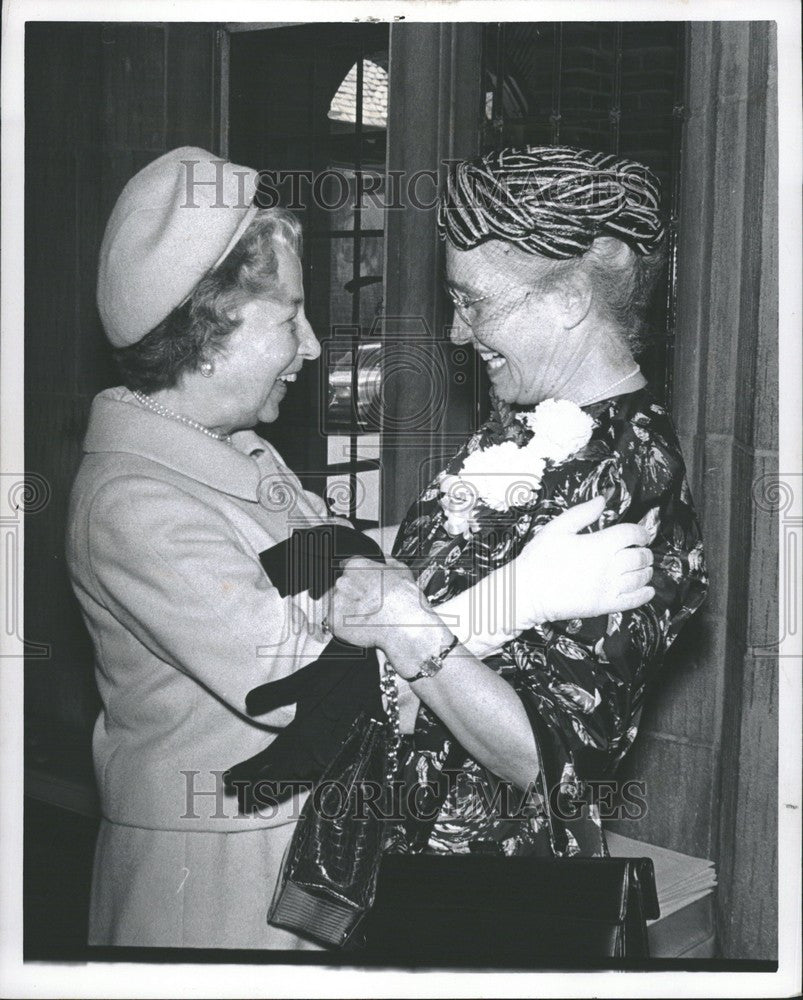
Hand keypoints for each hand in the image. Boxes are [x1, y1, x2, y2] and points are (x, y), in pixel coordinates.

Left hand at [329, 555, 438, 651]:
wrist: (404, 624)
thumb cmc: (404, 600)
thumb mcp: (402, 570)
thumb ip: (389, 562)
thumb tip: (386, 560)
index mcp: (356, 566)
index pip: (349, 568)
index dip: (358, 580)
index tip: (364, 588)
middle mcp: (343, 581)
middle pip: (342, 586)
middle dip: (352, 595)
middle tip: (368, 604)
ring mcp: (337, 601)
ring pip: (337, 604)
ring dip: (347, 609)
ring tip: (365, 617)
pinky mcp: (333, 621)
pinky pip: (334, 622)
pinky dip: (343, 625)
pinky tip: (359, 625)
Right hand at [511, 495, 654, 625]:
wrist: (527, 592)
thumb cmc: (538, 559)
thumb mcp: (557, 528)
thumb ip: (582, 513)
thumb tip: (602, 500)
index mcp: (599, 544)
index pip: (631, 534)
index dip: (640, 532)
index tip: (640, 534)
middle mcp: (608, 566)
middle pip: (640, 556)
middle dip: (645, 552)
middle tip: (642, 550)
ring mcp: (608, 587)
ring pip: (640, 578)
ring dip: (646, 571)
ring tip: (645, 567)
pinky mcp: (605, 605)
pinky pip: (633, 600)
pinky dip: (644, 594)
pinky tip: (647, 590)